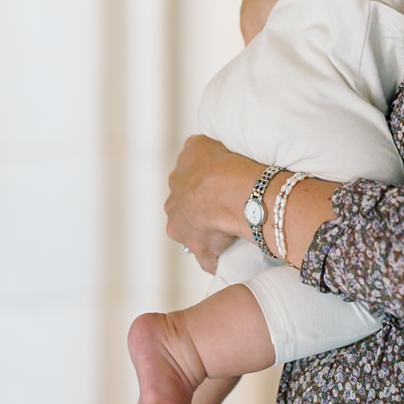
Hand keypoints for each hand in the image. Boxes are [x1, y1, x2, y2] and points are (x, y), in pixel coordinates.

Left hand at [165, 135, 256, 273]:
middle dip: (197, 212)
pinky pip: (209, 259)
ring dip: (206, 234)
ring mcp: (186, 232)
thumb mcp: (202, 143)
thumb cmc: (220, 162)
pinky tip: (229, 257)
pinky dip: (217, 260)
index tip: (214, 189)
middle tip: (221, 209)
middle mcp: (174, 207)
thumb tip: (194, 147)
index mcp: (176, 182)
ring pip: (194, 235)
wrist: (228, 190)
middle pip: (184, 212)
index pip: (184, 187)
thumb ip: (196, 148)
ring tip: (229, 232)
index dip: (198, 188)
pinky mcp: (202, 251)